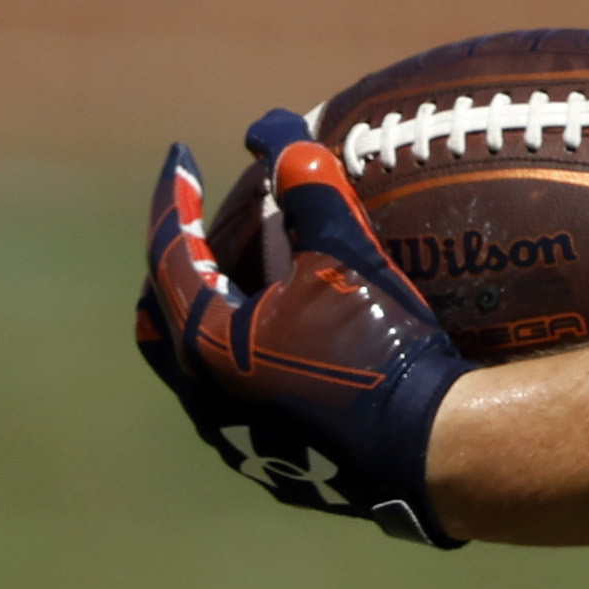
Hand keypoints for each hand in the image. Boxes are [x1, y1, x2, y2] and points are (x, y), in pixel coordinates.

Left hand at [137, 112, 467, 546]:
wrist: (426, 449)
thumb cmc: (379, 348)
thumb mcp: (345, 259)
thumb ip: (310, 192)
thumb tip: (276, 129)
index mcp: (207, 344)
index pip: (170, 255)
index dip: (172, 200)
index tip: (181, 157)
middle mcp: (204, 395)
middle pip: (162, 317)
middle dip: (172, 268)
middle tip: (192, 232)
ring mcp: (235, 434)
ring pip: (195, 363)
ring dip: (208, 314)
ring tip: (242, 281)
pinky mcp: (272, 459)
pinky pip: (235, 393)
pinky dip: (243, 353)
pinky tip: (288, 343)